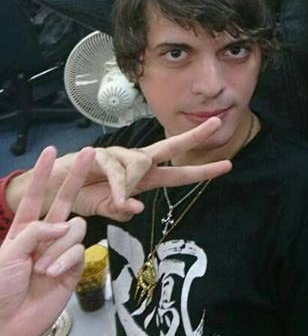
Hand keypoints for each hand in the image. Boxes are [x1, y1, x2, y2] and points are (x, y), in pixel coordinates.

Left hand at [0, 146, 89, 335]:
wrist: (7, 323)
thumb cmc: (1, 287)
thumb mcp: (9, 252)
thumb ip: (36, 231)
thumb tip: (65, 224)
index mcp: (23, 230)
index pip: (35, 196)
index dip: (42, 174)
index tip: (50, 152)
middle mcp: (44, 237)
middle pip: (64, 201)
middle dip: (75, 177)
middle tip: (89, 153)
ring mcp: (60, 252)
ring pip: (74, 230)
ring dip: (58, 247)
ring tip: (41, 268)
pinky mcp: (73, 269)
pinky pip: (79, 251)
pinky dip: (65, 261)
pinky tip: (51, 274)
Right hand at [6, 118, 232, 222]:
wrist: (52, 191)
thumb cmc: (81, 196)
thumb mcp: (104, 210)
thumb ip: (119, 211)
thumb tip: (134, 208)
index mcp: (142, 178)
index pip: (177, 173)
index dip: (201, 171)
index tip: (227, 165)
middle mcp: (134, 162)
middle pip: (168, 147)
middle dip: (194, 136)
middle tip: (216, 123)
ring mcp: (118, 155)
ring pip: (141, 163)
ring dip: (131, 185)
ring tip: (112, 199)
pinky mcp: (101, 154)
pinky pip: (118, 170)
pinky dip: (118, 187)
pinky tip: (115, 197)